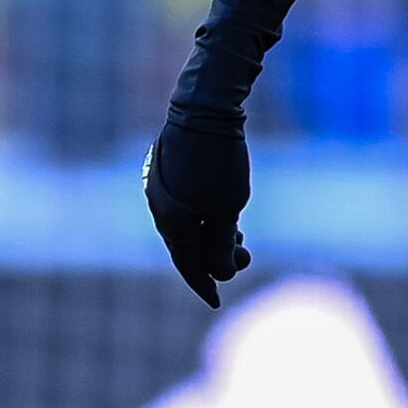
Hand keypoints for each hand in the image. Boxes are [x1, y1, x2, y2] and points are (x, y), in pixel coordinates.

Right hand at [144, 113, 251, 306]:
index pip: (187, 264)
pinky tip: (223, 211)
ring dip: (212, 237)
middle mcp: (161, 209)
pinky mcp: (171, 172)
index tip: (216, 299)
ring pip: (188, 225)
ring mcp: (163, 190)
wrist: (204, 108)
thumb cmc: (217, 162)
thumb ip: (222, 244)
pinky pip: (186, 205)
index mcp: (171, 223)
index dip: (204, 283)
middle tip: (245, 257)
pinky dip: (205, 217)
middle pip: (188, 246)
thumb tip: (220, 274)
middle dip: (215, 258)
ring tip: (239, 236)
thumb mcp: (227, 208)